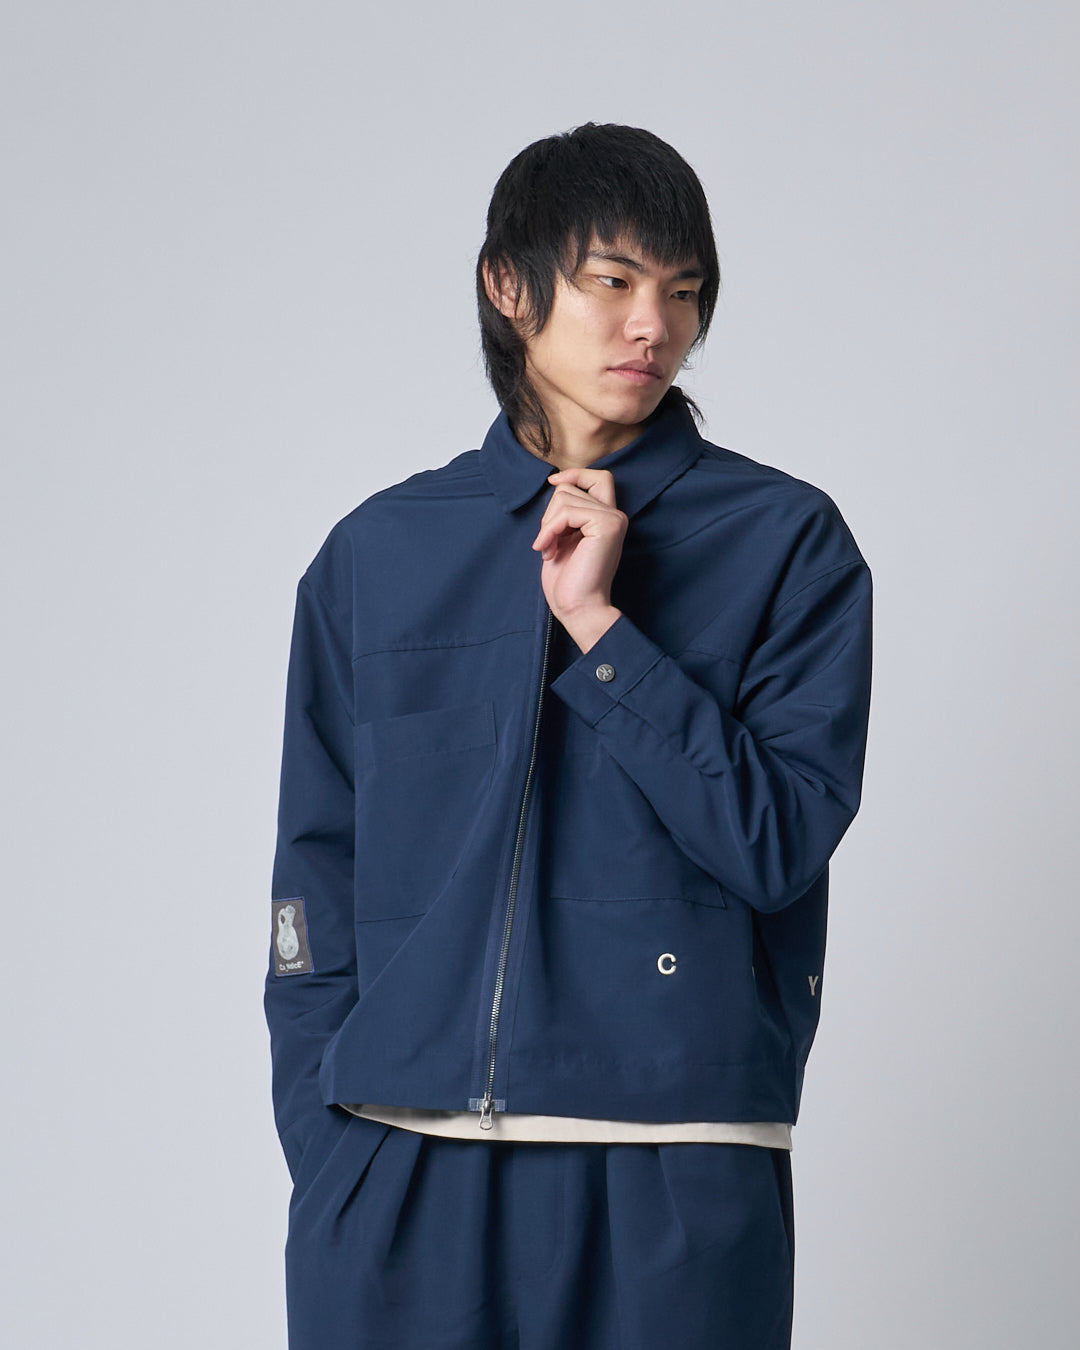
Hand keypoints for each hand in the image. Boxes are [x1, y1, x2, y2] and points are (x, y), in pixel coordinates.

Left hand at [531, 466, 626, 651]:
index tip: (553, 482)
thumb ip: (566, 512)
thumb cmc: (568, 580)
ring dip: (547, 525)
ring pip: (564, 497)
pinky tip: (548, 551)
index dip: (574, 474)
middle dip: (550, 512)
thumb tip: (557, 483)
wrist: (578, 608)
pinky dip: (549, 530)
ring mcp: (614, 518)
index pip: (598, 476)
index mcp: (607, 518)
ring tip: (549, 549)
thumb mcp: (563, 537)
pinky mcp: (607, 525)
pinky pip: (566, 512)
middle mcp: (615, 515)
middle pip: (571, 487)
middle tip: (548, 540)